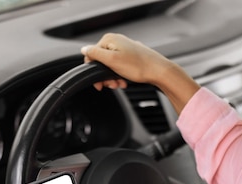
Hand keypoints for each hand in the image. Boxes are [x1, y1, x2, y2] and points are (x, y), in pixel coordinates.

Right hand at [81, 33, 200, 113]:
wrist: (159, 72)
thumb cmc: (138, 66)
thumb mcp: (112, 60)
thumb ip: (95, 54)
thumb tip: (83, 49)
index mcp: (109, 40)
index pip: (91, 55)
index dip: (93, 72)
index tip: (99, 84)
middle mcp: (117, 42)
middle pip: (101, 62)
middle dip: (105, 76)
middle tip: (112, 85)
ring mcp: (125, 49)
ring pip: (110, 66)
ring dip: (113, 78)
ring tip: (120, 84)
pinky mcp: (131, 56)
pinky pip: (120, 67)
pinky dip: (120, 76)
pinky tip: (125, 81)